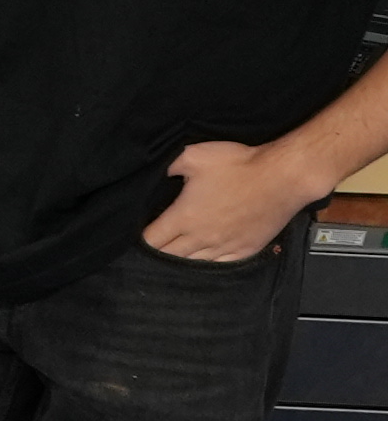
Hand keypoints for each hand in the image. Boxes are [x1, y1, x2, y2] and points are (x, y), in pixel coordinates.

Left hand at [143, 137, 319, 263]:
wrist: (283, 177)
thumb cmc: (239, 164)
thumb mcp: (193, 155)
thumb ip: (169, 166)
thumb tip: (156, 173)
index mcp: (185, 217)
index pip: (152, 239)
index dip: (141, 238)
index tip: (138, 233)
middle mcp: (202, 238)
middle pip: (170, 255)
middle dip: (158, 251)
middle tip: (154, 244)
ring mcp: (225, 247)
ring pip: (194, 263)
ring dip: (181, 258)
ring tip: (174, 253)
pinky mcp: (246, 249)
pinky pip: (220, 264)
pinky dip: (207, 262)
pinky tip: (203, 258)